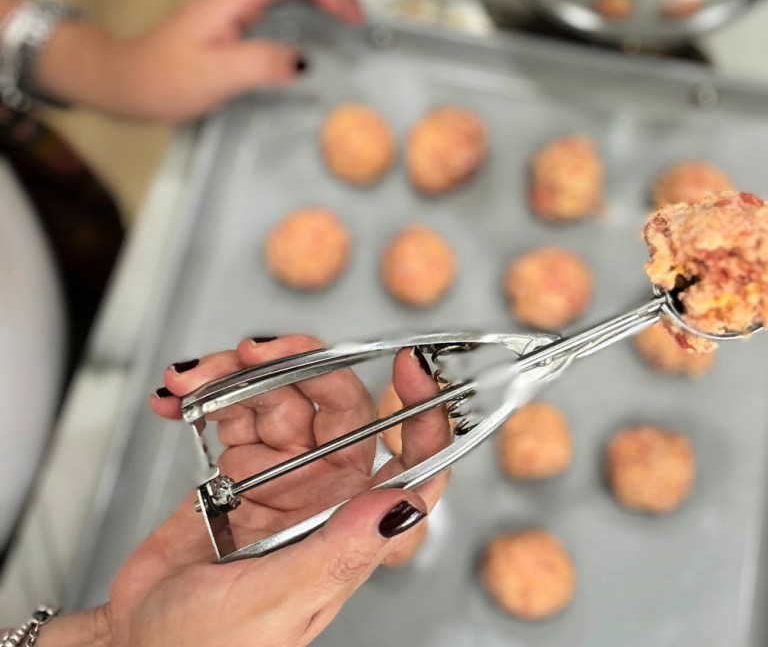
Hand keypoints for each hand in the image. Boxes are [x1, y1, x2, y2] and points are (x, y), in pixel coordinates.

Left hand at [33, 0, 362, 122]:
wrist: (126, 83)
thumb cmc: (158, 78)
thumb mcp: (213, 77)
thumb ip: (260, 65)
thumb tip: (302, 61)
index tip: (346, 10)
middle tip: (358, 14)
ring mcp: (235, 5)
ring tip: (348, 16)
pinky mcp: (236, 20)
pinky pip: (281, 1)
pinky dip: (309, 7)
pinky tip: (319, 26)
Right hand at [43, 336, 447, 646]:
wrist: (139, 645)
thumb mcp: (283, 601)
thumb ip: (341, 549)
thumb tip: (402, 503)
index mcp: (351, 522)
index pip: (411, 462)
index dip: (424, 413)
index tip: (411, 369)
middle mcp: (323, 490)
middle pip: (335, 404)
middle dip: (300, 365)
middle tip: (257, 353)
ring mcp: (279, 474)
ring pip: (278, 396)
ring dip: (234, 377)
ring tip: (195, 380)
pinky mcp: (235, 466)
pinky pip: (230, 410)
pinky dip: (202, 395)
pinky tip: (177, 401)